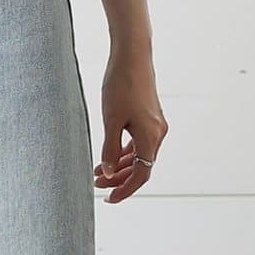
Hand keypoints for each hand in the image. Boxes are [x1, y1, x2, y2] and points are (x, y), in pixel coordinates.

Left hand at [94, 46, 168, 203]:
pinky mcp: (149, 117)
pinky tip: (108, 157)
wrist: (132, 56)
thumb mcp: (111, 119)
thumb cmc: (121, 85)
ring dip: (119, 166)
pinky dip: (124, 152)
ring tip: (97, 173)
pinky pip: (138, 143)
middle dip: (118, 179)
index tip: (109, 199)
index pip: (141, 175)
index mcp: (150, 137)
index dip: (125, 189)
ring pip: (138, 155)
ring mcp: (154, 125)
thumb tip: (108, 173)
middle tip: (97, 187)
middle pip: (140, 167)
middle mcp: (157, 133)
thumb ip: (109, 148)